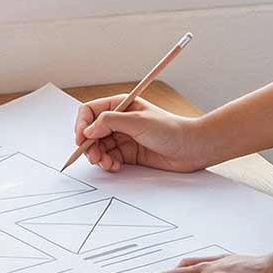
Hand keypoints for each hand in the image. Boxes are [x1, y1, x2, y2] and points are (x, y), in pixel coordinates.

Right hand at [72, 95, 215, 172]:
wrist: (191, 148)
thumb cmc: (170, 130)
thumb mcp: (138, 122)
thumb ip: (110, 122)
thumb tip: (88, 129)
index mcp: (120, 105)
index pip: (90, 111)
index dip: (82, 124)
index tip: (81, 139)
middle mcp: (119, 120)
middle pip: (91, 131)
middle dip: (89, 145)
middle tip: (95, 157)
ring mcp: (123, 137)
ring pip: (98, 147)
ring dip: (98, 156)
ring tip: (107, 164)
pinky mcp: (128, 153)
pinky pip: (109, 158)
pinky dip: (107, 163)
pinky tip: (115, 166)